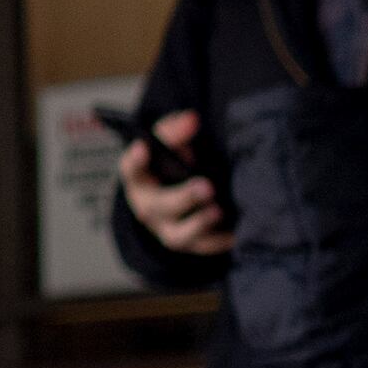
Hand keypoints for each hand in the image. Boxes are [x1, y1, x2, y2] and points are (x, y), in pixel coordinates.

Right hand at [118, 111, 234, 255]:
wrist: (175, 192)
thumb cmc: (169, 163)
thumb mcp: (168, 142)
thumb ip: (177, 129)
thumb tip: (192, 120)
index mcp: (139, 179)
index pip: (131, 169)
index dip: (135, 159)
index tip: (143, 147)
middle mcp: (148, 208)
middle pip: (159, 206)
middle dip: (183, 197)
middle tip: (206, 186)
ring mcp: (168, 229)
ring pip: (178, 236)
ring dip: (199, 224)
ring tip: (218, 210)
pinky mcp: (190, 244)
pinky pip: (204, 248)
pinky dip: (221, 242)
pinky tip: (236, 232)